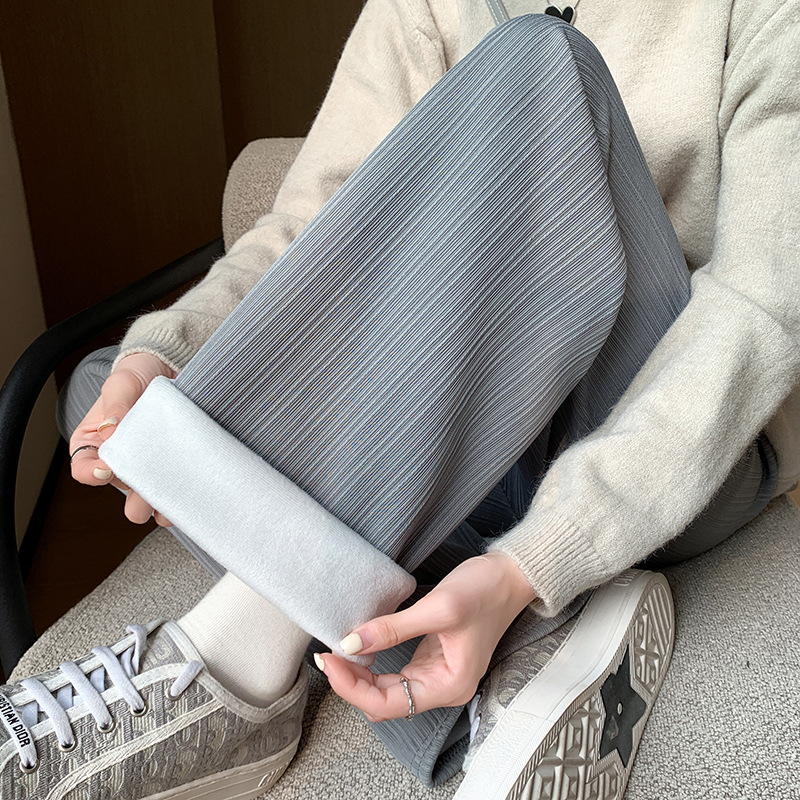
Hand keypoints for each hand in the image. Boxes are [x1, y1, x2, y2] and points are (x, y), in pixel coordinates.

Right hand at [69, 352, 175, 525]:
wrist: (171, 368)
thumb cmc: (138, 374)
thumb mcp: (123, 382)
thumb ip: (116, 402)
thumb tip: (111, 428)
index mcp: (94, 444)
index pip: (83, 468)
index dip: (91, 474)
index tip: (107, 469)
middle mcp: (120, 459)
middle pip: (120, 488)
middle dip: (133, 498)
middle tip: (144, 495)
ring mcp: (149, 464)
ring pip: (148, 496)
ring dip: (159, 502)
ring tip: (169, 502)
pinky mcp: (175, 465)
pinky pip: (175, 489)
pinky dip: (181, 496)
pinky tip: (188, 497)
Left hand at [315, 551, 536, 721]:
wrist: (510, 575)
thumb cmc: (484, 591)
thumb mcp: (437, 607)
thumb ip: (392, 628)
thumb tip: (351, 643)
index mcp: (448, 685)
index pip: (387, 705)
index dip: (352, 688)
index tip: (329, 661)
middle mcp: (442, 687)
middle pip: (384, 702)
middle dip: (351, 682)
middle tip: (325, 655)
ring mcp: (436, 674)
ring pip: (387, 690)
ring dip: (359, 676)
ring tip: (336, 653)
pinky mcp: (431, 658)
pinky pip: (395, 673)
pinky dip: (373, 664)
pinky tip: (358, 648)